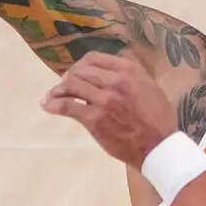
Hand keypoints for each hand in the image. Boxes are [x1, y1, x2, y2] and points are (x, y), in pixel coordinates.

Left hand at [40, 53, 179, 165]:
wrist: (159, 146)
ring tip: (52, 95)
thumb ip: (131, 74)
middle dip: (68, 77)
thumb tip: (111, 67)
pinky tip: (47, 105)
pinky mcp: (95, 119)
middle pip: (80, 70)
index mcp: (129, 70)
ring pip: (71, 85)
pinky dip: (53, 104)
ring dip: (58, 89)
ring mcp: (104, 100)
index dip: (81, 65)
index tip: (76, 72)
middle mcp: (115, 81)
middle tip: (64, 86)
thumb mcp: (150, 86)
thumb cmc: (157, 119)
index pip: (94, 58)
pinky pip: (67, 106)